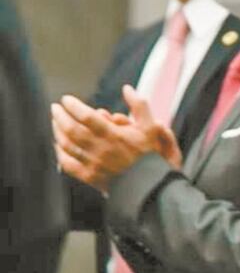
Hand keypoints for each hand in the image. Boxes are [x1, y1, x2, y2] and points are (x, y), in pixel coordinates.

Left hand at [52, 86, 179, 190]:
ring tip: (55, 122)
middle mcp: (101, 149)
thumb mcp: (150, 127)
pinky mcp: (89, 176)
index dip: (74, 106)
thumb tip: (127, 88)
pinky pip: (67, 164)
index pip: (87, 117)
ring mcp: (93, 164)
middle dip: (60, 116)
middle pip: (72, 130)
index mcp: (114, 135)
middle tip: (56, 108)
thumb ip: (139, 105)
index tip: (66, 99)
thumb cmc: (149, 154)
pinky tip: (58, 145)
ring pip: (67, 145)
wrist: (147, 184)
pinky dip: (60, 153)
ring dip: (58, 131)